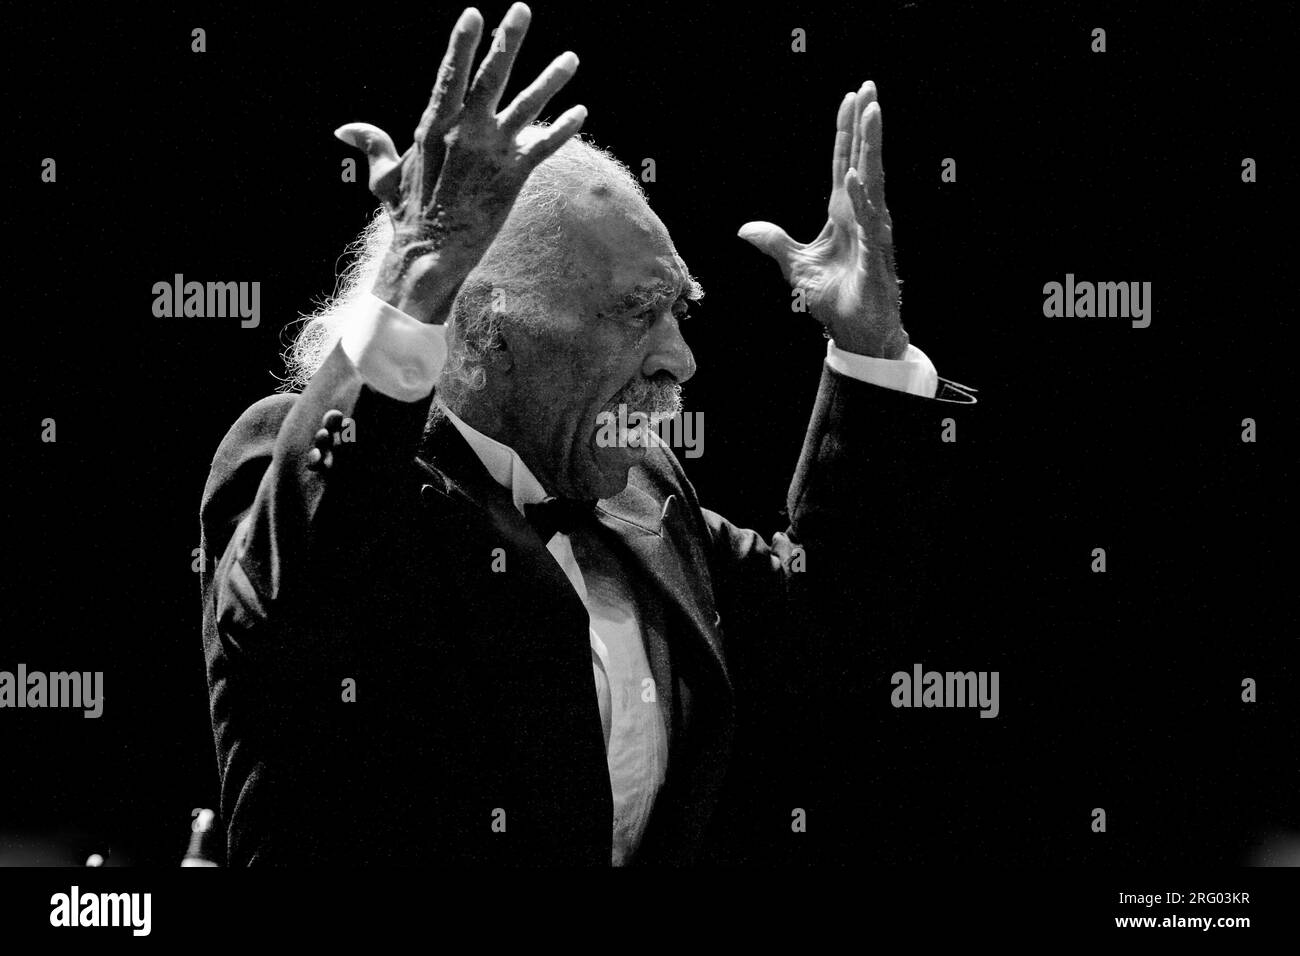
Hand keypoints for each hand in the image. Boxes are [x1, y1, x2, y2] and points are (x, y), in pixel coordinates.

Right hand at [334, 3, 585, 323]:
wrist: (429, 253)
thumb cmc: (407, 217)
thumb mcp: (383, 177)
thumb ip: (373, 145)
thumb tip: (344, 128)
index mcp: (433, 126)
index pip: (450, 75)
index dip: (462, 44)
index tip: (474, 14)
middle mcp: (463, 132)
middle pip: (489, 76)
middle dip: (506, 40)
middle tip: (522, 9)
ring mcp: (490, 151)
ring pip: (526, 106)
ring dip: (550, 80)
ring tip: (571, 58)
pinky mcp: (512, 175)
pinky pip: (544, 146)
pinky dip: (564, 129)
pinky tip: (582, 113)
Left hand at [739, 81, 906, 358]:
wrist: (854, 333)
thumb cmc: (834, 299)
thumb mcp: (795, 267)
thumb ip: (775, 243)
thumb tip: (745, 229)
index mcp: (844, 214)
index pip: (844, 163)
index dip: (846, 132)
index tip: (850, 98)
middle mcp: (861, 216)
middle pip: (863, 161)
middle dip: (866, 125)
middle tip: (869, 88)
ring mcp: (872, 233)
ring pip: (872, 182)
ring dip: (870, 147)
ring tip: (871, 112)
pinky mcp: (875, 256)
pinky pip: (868, 222)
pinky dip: (860, 198)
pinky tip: (853, 174)